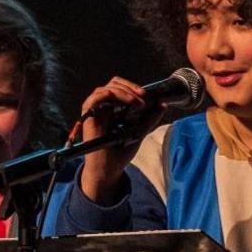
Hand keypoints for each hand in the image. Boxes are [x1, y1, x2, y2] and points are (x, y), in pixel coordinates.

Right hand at [77, 76, 164, 203]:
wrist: (109, 168)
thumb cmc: (120, 152)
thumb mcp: (139, 132)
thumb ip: (150, 119)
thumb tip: (162, 105)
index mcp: (113, 109)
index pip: (120, 88)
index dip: (132, 87)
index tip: (146, 95)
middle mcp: (103, 107)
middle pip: (113, 84)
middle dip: (130, 87)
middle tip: (142, 97)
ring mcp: (95, 111)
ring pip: (106, 88)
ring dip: (123, 92)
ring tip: (137, 103)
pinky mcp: (88, 115)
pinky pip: (95, 97)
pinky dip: (110, 94)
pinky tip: (125, 102)